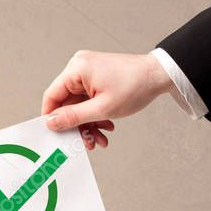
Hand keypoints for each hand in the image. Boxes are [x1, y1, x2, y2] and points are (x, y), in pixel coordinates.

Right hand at [41, 50, 181, 148]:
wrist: (158, 76)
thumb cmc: (135, 86)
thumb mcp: (102, 109)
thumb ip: (73, 117)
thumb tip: (51, 123)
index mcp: (77, 69)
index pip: (52, 96)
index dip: (52, 118)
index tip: (57, 135)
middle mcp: (79, 68)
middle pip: (66, 103)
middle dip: (78, 125)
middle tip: (86, 142)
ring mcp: (88, 73)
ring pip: (78, 105)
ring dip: (88, 124)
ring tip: (100, 138)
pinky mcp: (96, 78)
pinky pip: (88, 101)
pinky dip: (95, 115)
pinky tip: (105, 126)